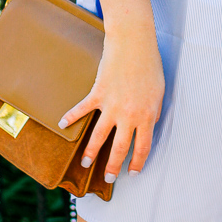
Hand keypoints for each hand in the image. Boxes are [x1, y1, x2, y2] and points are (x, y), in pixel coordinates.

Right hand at [57, 6, 164, 181]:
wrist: (134, 43)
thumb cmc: (150, 66)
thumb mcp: (158, 93)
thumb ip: (152, 112)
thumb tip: (148, 126)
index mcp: (147, 116)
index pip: (143, 147)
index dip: (138, 163)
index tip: (133, 173)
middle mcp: (129, 115)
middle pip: (120, 148)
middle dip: (113, 167)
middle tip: (109, 178)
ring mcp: (112, 105)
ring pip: (99, 137)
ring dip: (91, 152)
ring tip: (85, 164)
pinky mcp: (98, 93)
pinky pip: (82, 110)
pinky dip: (71, 117)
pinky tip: (62, 125)